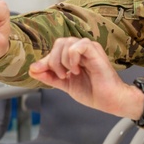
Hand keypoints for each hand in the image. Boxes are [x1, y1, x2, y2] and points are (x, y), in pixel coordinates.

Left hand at [28, 38, 143, 118]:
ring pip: (67, 43)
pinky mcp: (95, 52)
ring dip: (62, 60)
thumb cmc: (93, 92)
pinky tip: (77, 69)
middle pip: (59, 43)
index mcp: (75, 56)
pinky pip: (78, 46)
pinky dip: (72, 57)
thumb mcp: (65, 84)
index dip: (45, 60)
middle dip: (53, 60)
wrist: (110, 101)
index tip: (39, 71)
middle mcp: (82, 50)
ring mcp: (89, 50)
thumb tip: (32, 70)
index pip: (55, 50)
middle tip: (61, 75)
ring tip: (70, 74)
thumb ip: (49, 77)